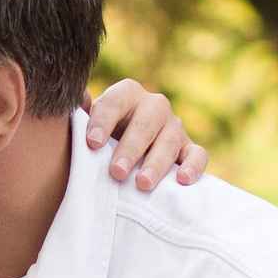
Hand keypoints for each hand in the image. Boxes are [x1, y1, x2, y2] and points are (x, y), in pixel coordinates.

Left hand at [85, 79, 207, 190]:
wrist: (125, 151)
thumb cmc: (101, 136)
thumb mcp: (87, 124)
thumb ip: (81, 113)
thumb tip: (79, 98)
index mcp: (126, 94)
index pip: (115, 102)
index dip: (103, 122)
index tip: (92, 144)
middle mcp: (154, 106)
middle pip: (145, 123)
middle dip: (130, 149)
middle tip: (116, 172)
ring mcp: (174, 127)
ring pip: (170, 140)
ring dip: (157, 162)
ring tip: (142, 183)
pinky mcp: (189, 148)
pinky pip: (198, 154)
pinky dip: (193, 166)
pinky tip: (182, 180)